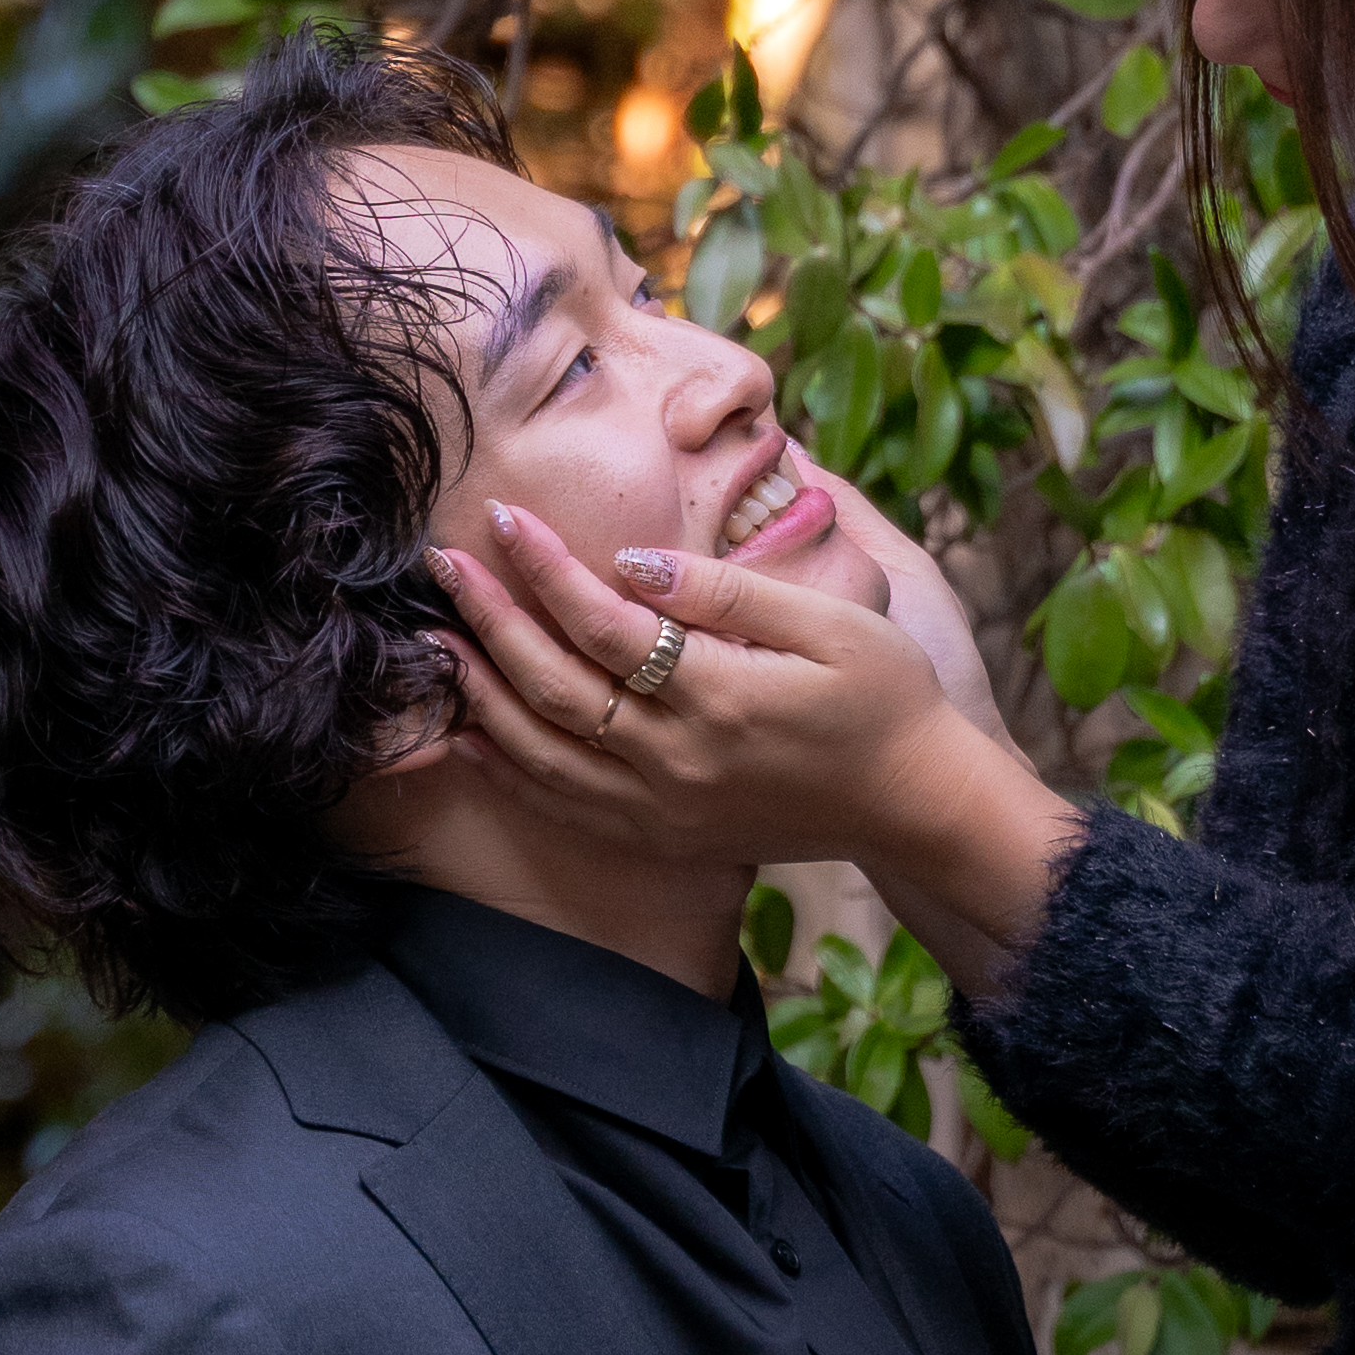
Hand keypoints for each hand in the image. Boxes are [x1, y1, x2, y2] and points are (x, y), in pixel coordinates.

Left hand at [436, 485, 1086, 995]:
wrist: (917, 804)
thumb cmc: (885, 697)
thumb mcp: (830, 621)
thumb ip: (725, 590)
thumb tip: (631, 560)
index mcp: (719, 697)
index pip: (602, 624)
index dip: (544, 568)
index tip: (502, 517)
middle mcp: (679, 761)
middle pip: (553, 688)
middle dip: (489, 621)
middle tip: (442, 565)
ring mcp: (666, 809)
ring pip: (544, 754)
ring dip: (481, 696)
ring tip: (436, 640)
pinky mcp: (664, 837)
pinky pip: (566, 806)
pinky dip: (510, 770)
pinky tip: (472, 734)